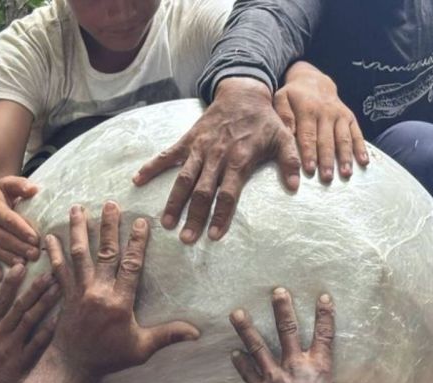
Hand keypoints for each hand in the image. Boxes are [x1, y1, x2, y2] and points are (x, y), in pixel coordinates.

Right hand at [0, 176, 40, 279]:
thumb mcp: (5, 185)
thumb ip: (20, 185)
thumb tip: (34, 189)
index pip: (8, 220)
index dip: (21, 230)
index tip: (36, 238)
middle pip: (3, 237)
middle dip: (19, 247)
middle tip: (36, 255)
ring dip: (9, 259)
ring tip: (24, 266)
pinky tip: (1, 277)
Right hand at [0, 263, 60, 382]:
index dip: (10, 283)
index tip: (20, 267)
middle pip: (19, 307)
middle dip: (34, 288)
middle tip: (49, 273)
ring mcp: (12, 349)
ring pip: (31, 321)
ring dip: (45, 303)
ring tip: (59, 288)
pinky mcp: (23, 362)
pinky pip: (39, 344)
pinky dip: (49, 330)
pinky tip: (62, 318)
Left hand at [46, 201, 199, 379]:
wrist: (73, 366)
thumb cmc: (109, 358)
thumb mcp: (142, 349)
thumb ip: (168, 336)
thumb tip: (197, 333)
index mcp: (119, 303)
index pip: (130, 266)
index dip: (137, 242)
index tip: (141, 221)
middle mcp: (98, 292)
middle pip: (105, 253)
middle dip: (108, 226)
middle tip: (110, 203)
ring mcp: (78, 292)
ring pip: (79, 255)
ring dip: (78, 230)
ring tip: (77, 208)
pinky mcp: (65, 295)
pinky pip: (58, 270)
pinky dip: (53, 253)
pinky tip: (49, 236)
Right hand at [132, 77, 299, 242]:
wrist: (243, 92)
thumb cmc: (264, 120)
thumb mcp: (283, 138)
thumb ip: (290, 162)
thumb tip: (295, 185)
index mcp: (239, 159)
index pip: (228, 194)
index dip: (221, 215)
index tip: (214, 236)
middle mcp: (217, 156)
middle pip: (203, 192)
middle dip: (194, 217)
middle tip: (187, 239)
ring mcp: (200, 148)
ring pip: (183, 179)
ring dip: (174, 201)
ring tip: (166, 223)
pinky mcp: (188, 140)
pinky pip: (167, 155)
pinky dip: (152, 167)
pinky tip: (137, 180)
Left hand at [229, 289, 336, 382]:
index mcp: (318, 367)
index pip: (324, 335)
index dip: (325, 315)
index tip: (322, 297)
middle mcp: (296, 365)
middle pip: (288, 330)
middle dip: (282, 309)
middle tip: (277, 291)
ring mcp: (274, 375)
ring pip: (258, 346)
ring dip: (246, 328)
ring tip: (237, 313)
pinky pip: (247, 372)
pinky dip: (240, 363)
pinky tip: (233, 353)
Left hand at [274, 61, 367, 182]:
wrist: (314, 80)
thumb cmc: (294, 96)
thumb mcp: (282, 98)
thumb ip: (284, 115)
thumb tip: (287, 133)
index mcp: (308, 110)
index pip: (308, 135)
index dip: (309, 153)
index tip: (309, 169)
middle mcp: (326, 113)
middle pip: (327, 140)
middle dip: (327, 160)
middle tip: (327, 177)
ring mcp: (340, 115)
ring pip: (343, 138)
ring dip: (345, 157)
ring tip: (346, 174)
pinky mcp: (350, 118)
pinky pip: (357, 134)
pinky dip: (361, 148)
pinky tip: (364, 162)